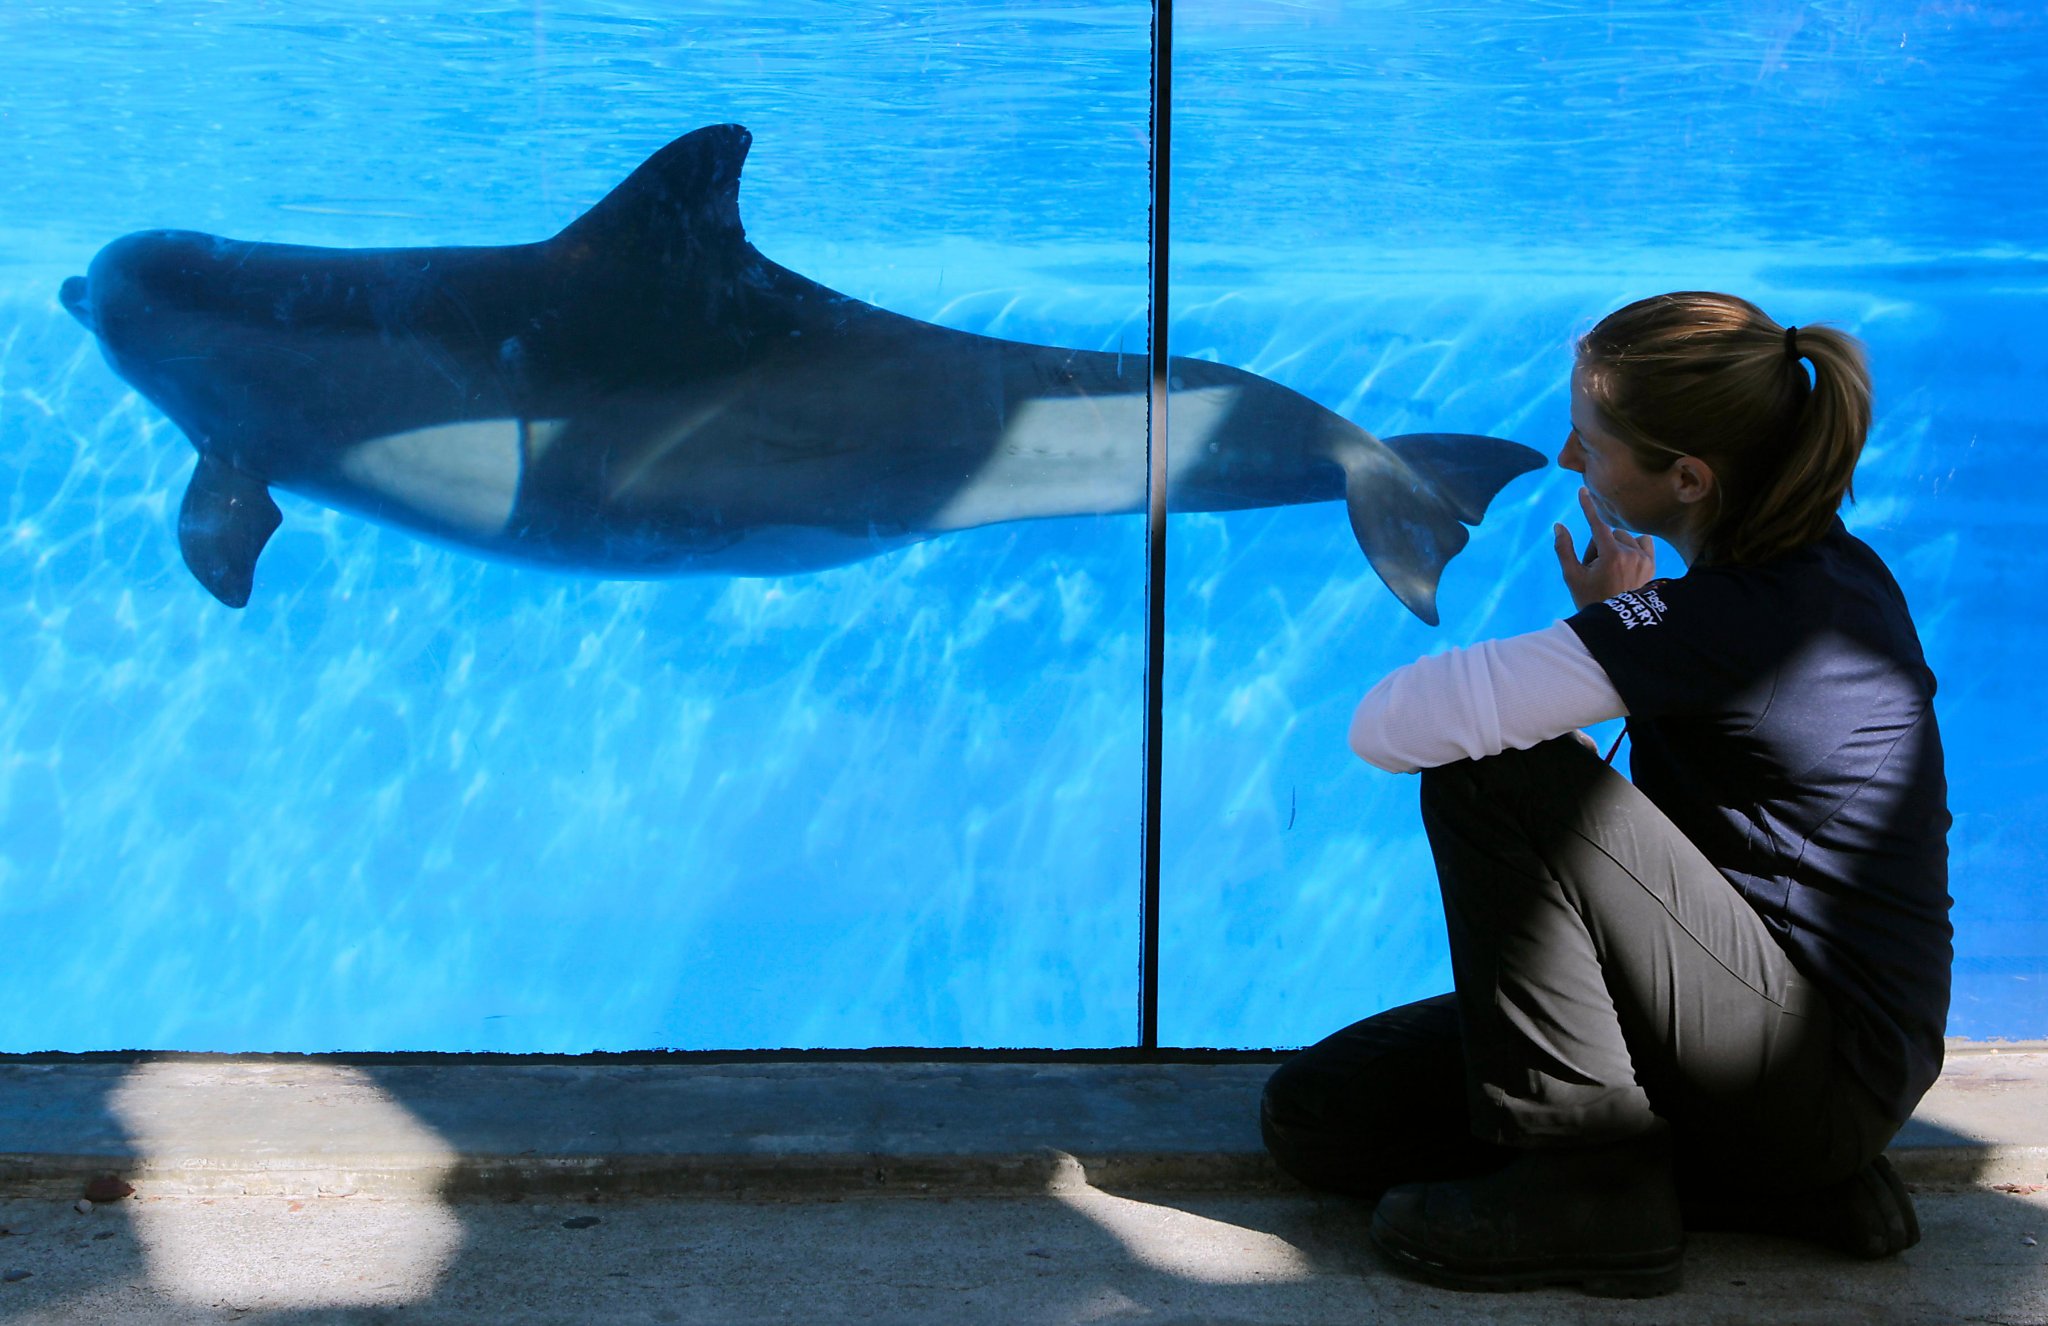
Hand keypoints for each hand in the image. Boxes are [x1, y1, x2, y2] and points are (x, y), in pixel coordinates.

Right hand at [1552, 487, 1655, 609]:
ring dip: (1614, 547)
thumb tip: (1559, 526)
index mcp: (1611, 555)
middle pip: (1607, 535)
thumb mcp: (1572, 576)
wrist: (1618, 621)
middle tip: (1593, 570)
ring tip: (1610, 570)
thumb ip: (1564, 549)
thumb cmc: (1590, 599)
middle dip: (1597, 547)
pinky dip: (1632, 546)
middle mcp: (1631, 553)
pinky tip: (1626, 561)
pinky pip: (1642, 541)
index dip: (1587, 507)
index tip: (1583, 491)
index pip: (1597, 524)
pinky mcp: (1652, 563)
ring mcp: (1644, 558)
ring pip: (1623, 538)